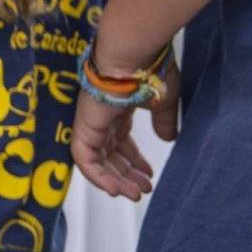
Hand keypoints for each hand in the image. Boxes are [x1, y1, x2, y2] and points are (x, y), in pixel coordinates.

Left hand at [70, 64, 178, 201]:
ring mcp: (91, 121)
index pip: (121, 141)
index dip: (134, 160)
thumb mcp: (163, 102)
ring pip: (97, 160)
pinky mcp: (83, 127)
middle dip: (127, 174)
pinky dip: (98, 176)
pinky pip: (85, 159)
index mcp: (118, 109)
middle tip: (142, 189)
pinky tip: (115, 189)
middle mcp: (102, 116)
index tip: (148, 175)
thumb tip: (168, 138)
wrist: (131, 57)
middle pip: (110, 154)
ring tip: (134, 194)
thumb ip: (163, 121)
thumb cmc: (149, 73)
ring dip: (115, 180)